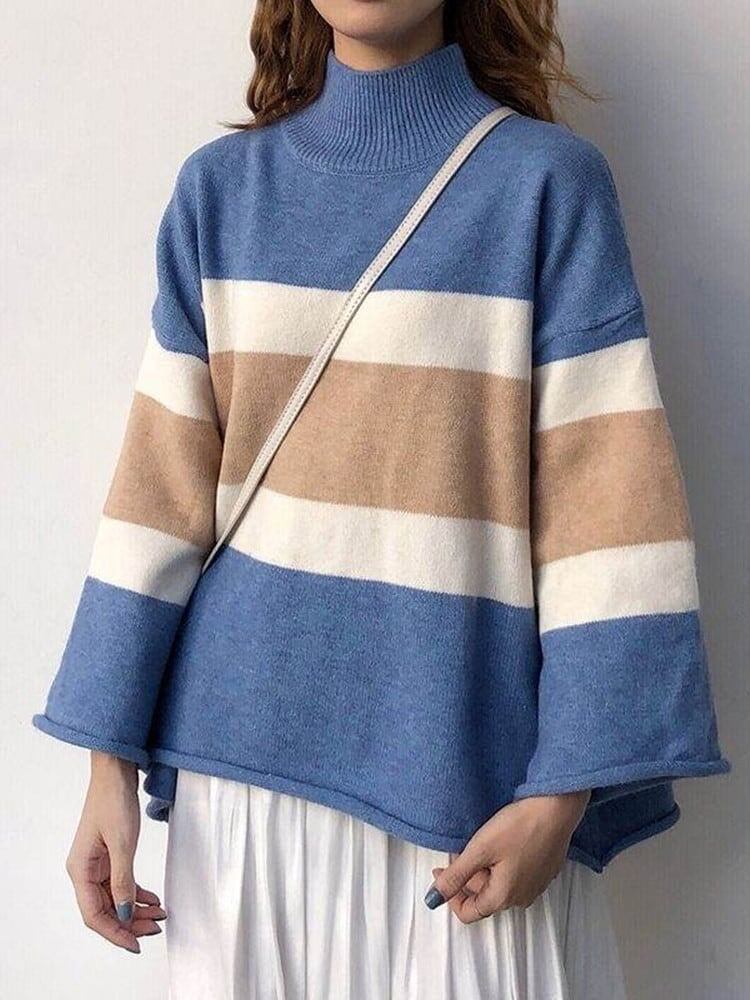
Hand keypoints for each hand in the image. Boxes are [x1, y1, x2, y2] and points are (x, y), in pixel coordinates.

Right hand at [65, 751, 165, 953]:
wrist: (116, 772)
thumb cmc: (114, 801)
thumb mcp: (123, 843)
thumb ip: (123, 881)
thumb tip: (126, 914)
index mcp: (80, 870)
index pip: (94, 914)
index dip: (115, 932)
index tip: (136, 944)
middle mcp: (85, 870)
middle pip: (105, 909)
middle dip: (130, 923)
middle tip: (156, 929)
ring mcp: (97, 863)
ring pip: (115, 898)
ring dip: (136, 909)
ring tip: (159, 916)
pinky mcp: (109, 855)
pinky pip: (121, 883)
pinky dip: (137, 893)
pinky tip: (153, 900)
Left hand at [424, 790, 590, 922]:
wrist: (556, 808)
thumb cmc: (518, 827)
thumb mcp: (479, 849)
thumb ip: (455, 876)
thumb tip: (433, 899)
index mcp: (503, 897)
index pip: (469, 912)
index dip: (449, 894)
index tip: (441, 870)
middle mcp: (522, 898)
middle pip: (484, 897)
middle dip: (469, 876)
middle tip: (464, 847)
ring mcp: (536, 886)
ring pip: (499, 886)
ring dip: (485, 869)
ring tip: (483, 842)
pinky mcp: (544, 871)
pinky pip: (516, 876)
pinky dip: (502, 864)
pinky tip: (503, 842)